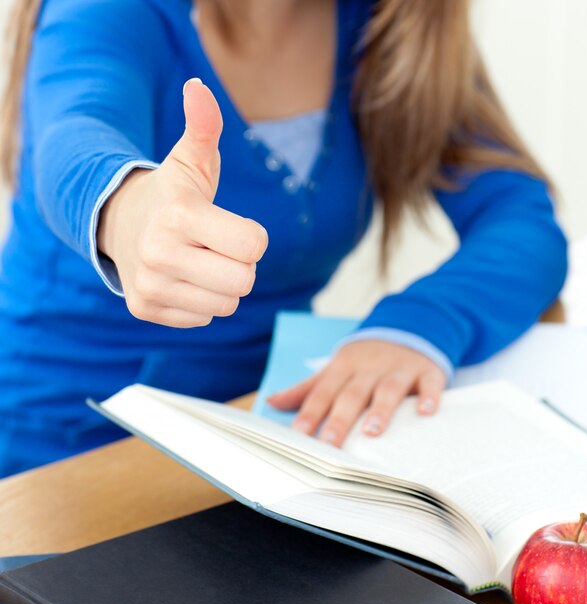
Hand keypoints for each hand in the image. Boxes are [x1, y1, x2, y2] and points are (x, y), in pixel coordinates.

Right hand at [98, 78, 267, 327]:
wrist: (119, 222)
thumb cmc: (170, 193)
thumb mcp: (190, 159)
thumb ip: (204, 126)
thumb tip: (199, 89)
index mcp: (179, 216)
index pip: (253, 245)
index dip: (251, 236)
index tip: (232, 226)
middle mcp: (159, 254)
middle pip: (244, 281)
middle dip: (240, 265)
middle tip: (217, 248)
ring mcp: (150, 286)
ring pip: (226, 304)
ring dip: (222, 286)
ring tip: (199, 263)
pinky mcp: (145, 308)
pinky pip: (204, 318)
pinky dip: (200, 302)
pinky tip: (182, 279)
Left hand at [268, 340, 446, 446]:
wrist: (407, 327)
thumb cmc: (365, 359)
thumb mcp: (336, 369)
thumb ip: (307, 388)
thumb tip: (272, 401)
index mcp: (343, 368)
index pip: (323, 392)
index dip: (310, 413)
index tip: (298, 436)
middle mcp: (369, 368)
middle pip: (352, 394)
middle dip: (340, 419)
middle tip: (329, 445)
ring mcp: (398, 369)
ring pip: (388, 389)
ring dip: (380, 409)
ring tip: (373, 432)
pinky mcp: (426, 371)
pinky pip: (429, 384)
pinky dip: (429, 397)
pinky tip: (426, 413)